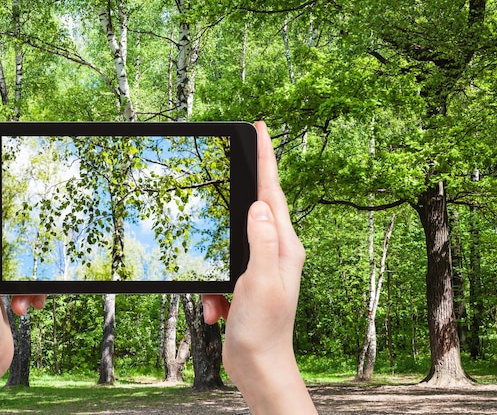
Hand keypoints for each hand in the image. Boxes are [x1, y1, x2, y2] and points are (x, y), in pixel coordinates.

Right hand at [203, 122, 315, 413]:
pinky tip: (216, 310)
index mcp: (285, 246)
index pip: (273, 193)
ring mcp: (260, 266)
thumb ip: (260, 241)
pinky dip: (212, 290)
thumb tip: (259, 205)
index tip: (260, 130)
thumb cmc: (264, 328)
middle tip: (228, 171)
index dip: (266, 159)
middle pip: (253, 211)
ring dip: (215, 267)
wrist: (258, 366)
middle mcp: (276, 252)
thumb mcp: (260, 281)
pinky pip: (220, 271)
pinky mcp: (244, 281)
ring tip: (218, 299)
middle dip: (237, 199)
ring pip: (229, 244)